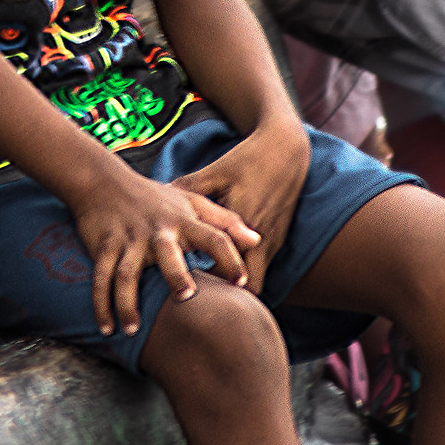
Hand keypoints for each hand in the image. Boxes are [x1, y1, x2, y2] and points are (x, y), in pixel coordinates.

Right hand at [70, 172, 260, 337]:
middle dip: (175, 274)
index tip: (242, 282)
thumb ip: (225, 222)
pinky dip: (101, 304)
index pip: (213, 236)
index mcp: (183, 221)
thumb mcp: (192, 201)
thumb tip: (257, 241)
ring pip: (126, 273)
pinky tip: (106, 328)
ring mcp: (129, 240)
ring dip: (127, 302)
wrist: (103, 180)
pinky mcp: (104, 246)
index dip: (230, 256)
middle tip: (185, 296)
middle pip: (167, 252)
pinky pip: (100, 277)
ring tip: (132, 329)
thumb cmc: (154, 197)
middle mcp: (157, 231)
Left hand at [173, 121, 310, 292]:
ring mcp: (274, 242)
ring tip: (212, 286)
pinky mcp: (279, 239)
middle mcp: (262, 240)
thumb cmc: (248, 159)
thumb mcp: (216, 171)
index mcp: (243, 225)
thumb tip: (157, 197)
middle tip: (202, 294)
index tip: (185, 287)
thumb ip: (188, 188)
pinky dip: (246, 272)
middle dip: (228, 295)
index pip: (227, 271)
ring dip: (238, 285)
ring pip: (258, 281)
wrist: (287, 149)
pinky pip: (262, 268)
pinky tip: (226, 268)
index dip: (208, 283)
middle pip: (249, 287)